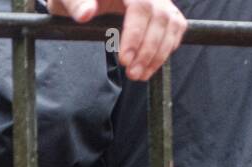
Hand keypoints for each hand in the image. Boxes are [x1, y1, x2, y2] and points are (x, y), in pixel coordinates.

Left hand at [46, 0, 186, 81]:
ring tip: (140, 75)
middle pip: (160, 17)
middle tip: (132, 74)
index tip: (124, 60)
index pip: (140, 6)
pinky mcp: (164, 9)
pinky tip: (150, 66)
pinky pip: (176, 27)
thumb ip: (76, 3)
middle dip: (148, 50)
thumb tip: (86, 14)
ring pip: (171, 24)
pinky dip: (167, 48)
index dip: (135, 34)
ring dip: (159, 54)